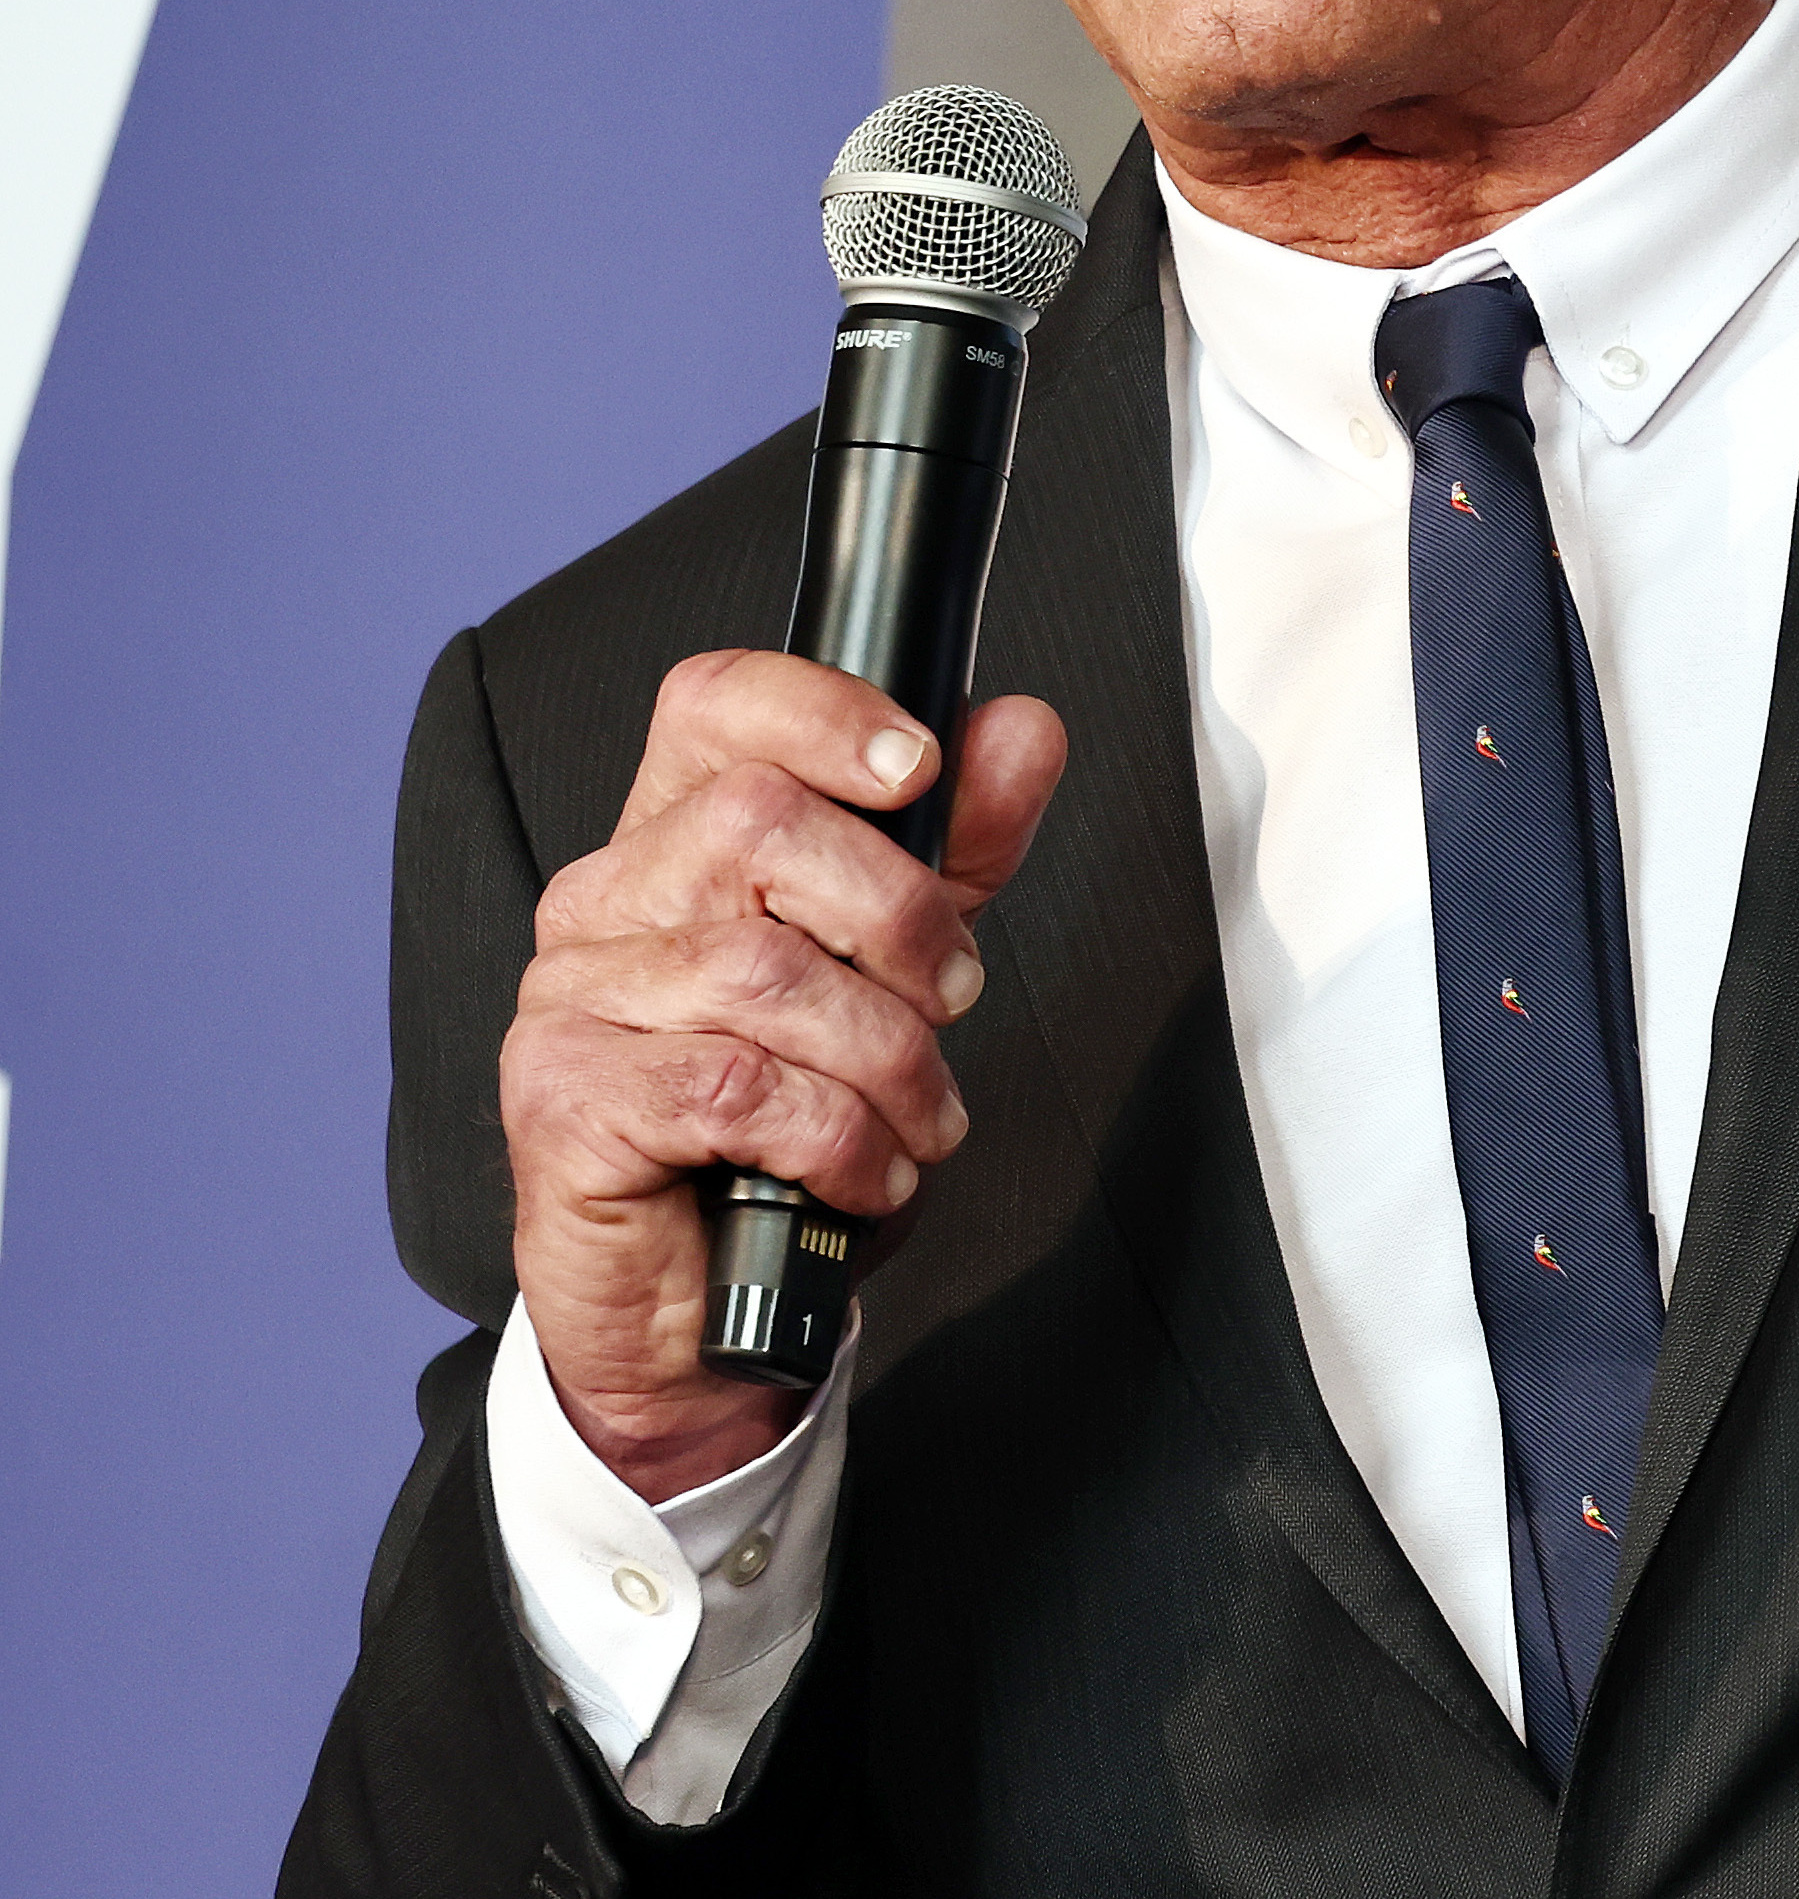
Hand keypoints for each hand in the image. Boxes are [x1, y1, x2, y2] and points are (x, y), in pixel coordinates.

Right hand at [500, 649, 1065, 1498]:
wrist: (708, 1310)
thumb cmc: (787, 1128)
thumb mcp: (898, 967)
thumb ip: (957, 846)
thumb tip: (1019, 730)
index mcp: (674, 841)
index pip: (717, 705)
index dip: (822, 712)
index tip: (918, 766)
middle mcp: (604, 902)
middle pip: (759, 826)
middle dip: (898, 917)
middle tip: (949, 996)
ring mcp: (569, 999)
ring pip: (762, 972)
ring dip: (886, 1055)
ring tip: (918, 1115)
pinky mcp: (563, 1102)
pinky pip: (733, 1086)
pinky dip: (835, 1133)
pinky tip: (858, 1166)